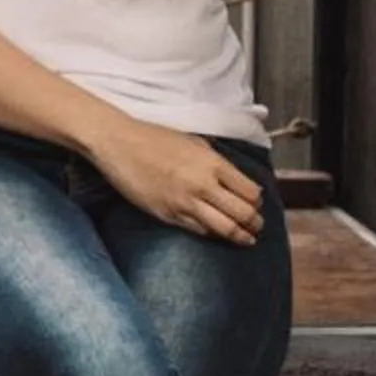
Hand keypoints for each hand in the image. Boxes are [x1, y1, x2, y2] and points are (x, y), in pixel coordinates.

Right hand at [89, 120, 267, 245]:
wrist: (118, 143)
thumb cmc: (154, 137)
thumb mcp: (194, 142)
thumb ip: (216, 162)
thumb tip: (235, 181)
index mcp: (212, 164)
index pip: (250, 192)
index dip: (257, 202)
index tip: (256, 204)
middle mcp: (203, 185)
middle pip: (243, 214)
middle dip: (255, 223)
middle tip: (256, 226)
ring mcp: (185, 202)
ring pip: (225, 229)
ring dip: (241, 236)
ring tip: (245, 238)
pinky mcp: (169, 215)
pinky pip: (200, 231)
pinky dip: (213, 234)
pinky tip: (216, 232)